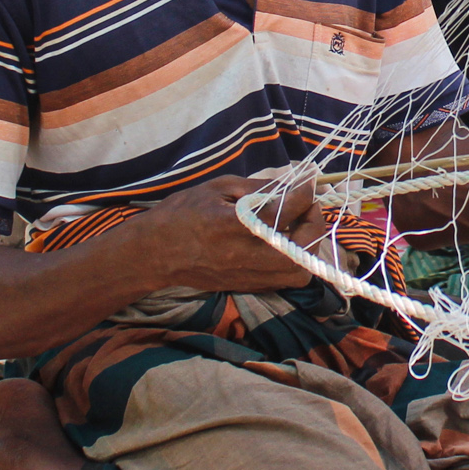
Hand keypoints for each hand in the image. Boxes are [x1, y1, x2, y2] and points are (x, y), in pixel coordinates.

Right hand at [157, 174, 335, 293]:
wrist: (155, 253)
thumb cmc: (183, 214)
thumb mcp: (218, 188)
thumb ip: (257, 188)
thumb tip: (290, 184)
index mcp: (234, 225)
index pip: (284, 210)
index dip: (303, 193)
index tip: (307, 182)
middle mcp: (244, 255)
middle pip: (301, 249)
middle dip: (314, 224)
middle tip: (308, 207)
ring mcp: (248, 276)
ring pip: (298, 272)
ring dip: (308, 247)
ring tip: (299, 227)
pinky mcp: (247, 287)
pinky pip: (285, 280)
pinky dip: (295, 261)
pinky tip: (286, 242)